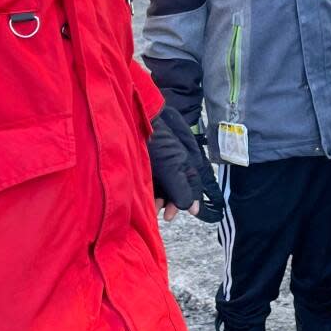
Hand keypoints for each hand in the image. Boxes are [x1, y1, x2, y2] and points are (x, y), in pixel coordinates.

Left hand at [147, 106, 224, 223]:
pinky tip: (143, 196)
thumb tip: (190, 208)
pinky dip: (149, 188)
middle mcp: (177, 162)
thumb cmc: (159, 137)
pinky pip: (152, 177)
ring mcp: (163, 160)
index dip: (186, 203)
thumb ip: (182, 187)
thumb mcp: (173, 164)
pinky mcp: (148, 158)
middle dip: (169, 202)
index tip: (173, 216)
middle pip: (177, 188)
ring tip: (150, 207)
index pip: (192, 188)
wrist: (138, 113)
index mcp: (188, 162)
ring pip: (163, 184)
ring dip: (158, 197)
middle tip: (160, 213)